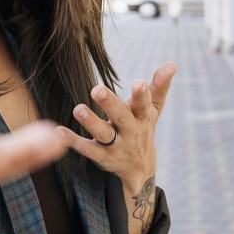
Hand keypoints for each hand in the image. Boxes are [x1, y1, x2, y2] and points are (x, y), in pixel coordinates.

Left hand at [55, 62, 177, 191]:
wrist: (140, 169)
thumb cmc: (144, 128)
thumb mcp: (154, 110)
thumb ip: (159, 87)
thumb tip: (172, 64)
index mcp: (143, 118)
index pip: (144, 105)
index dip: (142, 95)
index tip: (139, 83)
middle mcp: (130, 132)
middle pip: (121, 117)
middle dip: (110, 104)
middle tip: (96, 89)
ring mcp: (116, 146)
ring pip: (103, 134)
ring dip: (90, 122)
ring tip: (78, 109)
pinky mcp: (102, 157)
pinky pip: (87, 149)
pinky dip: (73, 141)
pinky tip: (60, 131)